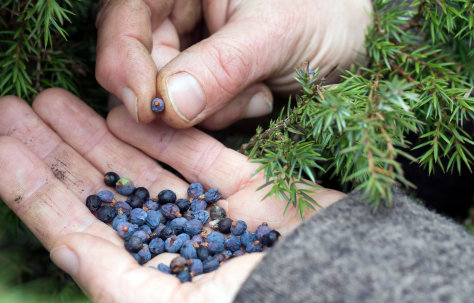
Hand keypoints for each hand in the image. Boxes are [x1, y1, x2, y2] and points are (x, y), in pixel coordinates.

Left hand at [0, 88, 343, 302]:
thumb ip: (113, 286)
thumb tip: (60, 248)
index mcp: (146, 284)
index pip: (75, 231)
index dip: (33, 191)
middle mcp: (170, 248)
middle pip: (99, 191)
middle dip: (53, 150)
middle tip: (9, 110)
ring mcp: (208, 216)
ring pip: (139, 167)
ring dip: (94, 132)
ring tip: (51, 99)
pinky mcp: (247, 191)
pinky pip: (194, 154)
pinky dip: (160, 132)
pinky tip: (123, 110)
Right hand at [95, 0, 371, 128]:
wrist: (357, 38)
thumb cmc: (327, 12)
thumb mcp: (277, 33)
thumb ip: (221, 66)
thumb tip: (168, 105)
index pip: (124, 18)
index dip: (124, 63)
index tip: (147, 110)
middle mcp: (177, 10)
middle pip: (138, 61)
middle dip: (178, 94)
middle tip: (227, 101)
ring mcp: (190, 47)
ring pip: (167, 94)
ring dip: (214, 106)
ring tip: (260, 88)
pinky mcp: (204, 80)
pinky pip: (193, 111)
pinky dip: (226, 113)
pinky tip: (261, 94)